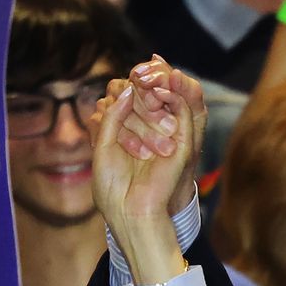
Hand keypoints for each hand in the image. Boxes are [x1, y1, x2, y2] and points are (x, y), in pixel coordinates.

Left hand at [92, 69, 194, 284]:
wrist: (128, 211)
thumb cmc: (112, 186)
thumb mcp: (103, 145)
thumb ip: (113, 116)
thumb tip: (125, 88)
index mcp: (130, 134)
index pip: (130, 100)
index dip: (124, 87)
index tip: (113, 85)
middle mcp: (149, 133)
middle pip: (148, 95)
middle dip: (141, 82)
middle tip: (135, 73)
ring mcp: (167, 137)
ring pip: (165, 99)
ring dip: (156, 84)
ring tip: (145, 77)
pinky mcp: (182, 144)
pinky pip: (182, 112)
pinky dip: (172, 96)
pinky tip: (158, 91)